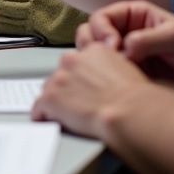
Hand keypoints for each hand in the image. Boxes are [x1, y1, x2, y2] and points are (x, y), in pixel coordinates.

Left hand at [31, 42, 150, 139]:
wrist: (127, 110)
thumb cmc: (135, 98)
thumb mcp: (126, 69)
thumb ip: (110, 69)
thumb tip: (109, 81)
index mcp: (94, 50)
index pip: (78, 62)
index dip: (80, 77)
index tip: (83, 88)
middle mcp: (73, 59)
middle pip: (61, 74)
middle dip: (67, 88)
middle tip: (77, 104)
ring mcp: (59, 78)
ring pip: (48, 90)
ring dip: (56, 101)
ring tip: (66, 116)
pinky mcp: (50, 98)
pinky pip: (38, 109)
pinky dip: (43, 117)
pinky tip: (49, 124)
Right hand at [76, 0, 173, 92]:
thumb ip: (150, 39)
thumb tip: (126, 47)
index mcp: (133, 17)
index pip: (101, 18)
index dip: (101, 31)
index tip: (113, 46)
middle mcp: (125, 36)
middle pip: (91, 38)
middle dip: (92, 49)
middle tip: (107, 62)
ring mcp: (126, 60)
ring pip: (96, 62)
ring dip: (97, 69)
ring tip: (111, 78)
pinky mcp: (130, 81)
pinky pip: (110, 83)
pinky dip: (108, 87)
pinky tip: (119, 92)